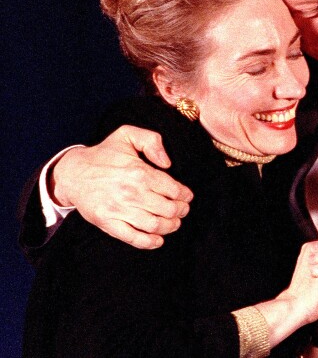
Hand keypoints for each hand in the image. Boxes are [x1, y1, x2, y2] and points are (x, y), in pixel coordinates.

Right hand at [50, 125, 192, 248]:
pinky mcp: (108, 223)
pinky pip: (133, 238)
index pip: (173, 189)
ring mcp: (119, 210)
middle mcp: (131, 193)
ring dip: (170, 226)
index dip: (184, 195)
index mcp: (139, 172)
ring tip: (175, 222)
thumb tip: (167, 163)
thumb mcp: (127, 135)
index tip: (187, 197)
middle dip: (181, 211)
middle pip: (168, 209)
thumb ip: (152, 141)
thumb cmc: (103, 154)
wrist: (72, 173)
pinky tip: (159, 240)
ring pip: (155, 225)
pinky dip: (150, 242)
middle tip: (183, 210)